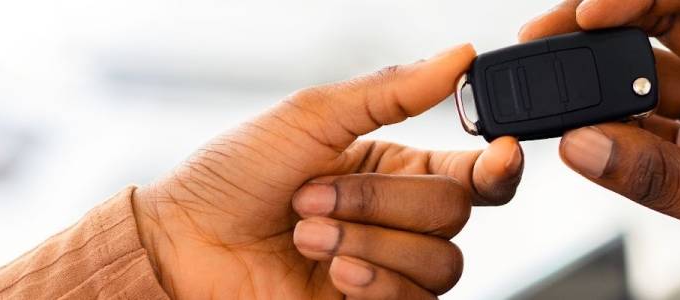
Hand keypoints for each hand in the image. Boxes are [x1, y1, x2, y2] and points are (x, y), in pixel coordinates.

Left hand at [131, 44, 523, 298]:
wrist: (182, 249)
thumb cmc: (232, 177)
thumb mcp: (311, 116)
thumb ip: (393, 90)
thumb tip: (459, 57)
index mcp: (395, 167)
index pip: (473, 172)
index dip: (497, 166)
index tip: (496, 156)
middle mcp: (399, 219)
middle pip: (455, 212)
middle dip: (382, 202)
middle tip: (316, 196)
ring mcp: (388, 267)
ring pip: (441, 261)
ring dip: (369, 243)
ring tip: (309, 235)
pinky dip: (375, 282)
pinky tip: (333, 271)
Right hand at [522, 0, 679, 297]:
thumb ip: (660, 176)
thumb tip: (582, 144)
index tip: (592, 12)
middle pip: (671, 27)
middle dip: (609, 28)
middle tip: (549, 36)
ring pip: (652, 77)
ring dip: (603, 82)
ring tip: (554, 88)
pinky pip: (646, 127)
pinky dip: (610, 129)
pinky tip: (577, 131)